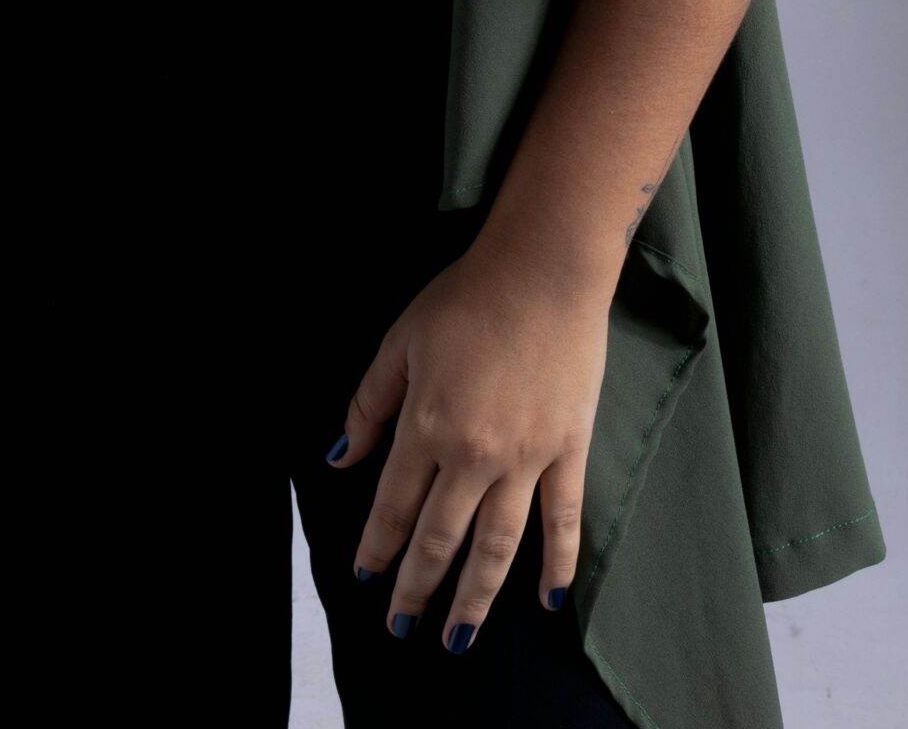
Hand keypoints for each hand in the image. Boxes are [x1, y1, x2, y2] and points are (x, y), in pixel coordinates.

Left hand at [322, 235, 611, 651]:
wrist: (543, 268)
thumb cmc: (465, 297)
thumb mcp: (399, 341)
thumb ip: (369, 405)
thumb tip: (340, 459)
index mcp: (426, 425)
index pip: (395, 506)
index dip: (378, 546)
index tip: (365, 577)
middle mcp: (474, 455)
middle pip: (441, 538)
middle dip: (418, 587)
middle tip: (401, 627)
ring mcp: (526, 458)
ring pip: (497, 546)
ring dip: (475, 598)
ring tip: (457, 639)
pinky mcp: (568, 451)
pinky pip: (564, 521)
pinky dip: (556, 565)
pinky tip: (545, 601)